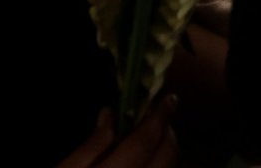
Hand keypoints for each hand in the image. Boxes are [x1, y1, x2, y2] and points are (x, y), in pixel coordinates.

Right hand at [59, 97, 177, 167]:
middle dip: (168, 134)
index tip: (169, 99)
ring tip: (153, 140)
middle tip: (159, 118)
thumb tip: (110, 115)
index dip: (159, 117)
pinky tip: (147, 163)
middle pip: (165, 158)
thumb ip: (90, 146)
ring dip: (166, 152)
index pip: (144, 142)